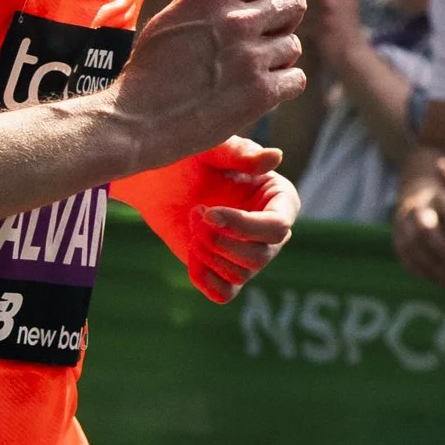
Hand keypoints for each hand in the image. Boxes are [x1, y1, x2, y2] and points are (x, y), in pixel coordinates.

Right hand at [107, 0, 304, 169]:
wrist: (136, 121)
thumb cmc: (151, 67)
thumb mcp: (173, 12)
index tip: (255, 8)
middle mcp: (236, 21)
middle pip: (294, 4)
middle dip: (282, 20)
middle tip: (261, 40)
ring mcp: (250, 57)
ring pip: (294, 44)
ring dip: (278, 57)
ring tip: (250, 70)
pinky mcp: (259, 93)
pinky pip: (295, 79)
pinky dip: (282, 86)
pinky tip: (258, 90)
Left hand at [117, 139, 297, 303]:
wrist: (164, 184)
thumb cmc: (193, 160)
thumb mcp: (212, 151)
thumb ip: (241, 153)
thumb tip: (275, 157)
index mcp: (280, 199)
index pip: (277, 227)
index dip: (243, 226)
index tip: (207, 212)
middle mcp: (273, 231)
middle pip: (260, 257)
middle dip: (219, 241)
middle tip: (195, 213)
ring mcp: (251, 254)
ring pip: (240, 275)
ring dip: (207, 253)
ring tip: (193, 223)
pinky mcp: (227, 272)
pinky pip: (223, 293)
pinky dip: (202, 275)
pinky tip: (191, 248)